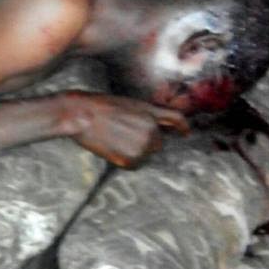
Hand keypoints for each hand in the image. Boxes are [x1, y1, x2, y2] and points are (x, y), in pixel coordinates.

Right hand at [65, 92, 188, 167]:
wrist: (82, 114)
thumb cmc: (99, 107)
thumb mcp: (129, 104)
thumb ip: (145, 115)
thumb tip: (152, 129)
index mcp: (151, 113)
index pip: (176, 119)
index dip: (183, 127)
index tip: (186, 133)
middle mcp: (152, 130)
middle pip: (157, 143)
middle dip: (145, 143)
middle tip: (122, 136)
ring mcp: (143, 146)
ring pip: (144, 155)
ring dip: (133, 152)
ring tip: (113, 140)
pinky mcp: (131, 159)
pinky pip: (133, 164)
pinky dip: (123, 160)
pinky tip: (111, 149)